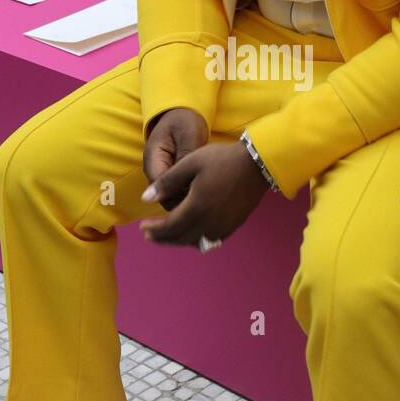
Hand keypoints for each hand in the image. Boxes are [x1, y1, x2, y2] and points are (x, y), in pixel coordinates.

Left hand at [139, 140, 268, 246]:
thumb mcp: (190, 163)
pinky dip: (196, 239)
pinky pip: (210, 239)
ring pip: (195, 241)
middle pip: (180, 238)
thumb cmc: (222, 159)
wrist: (257, 163)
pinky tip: (191, 231)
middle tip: (149, 235)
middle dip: (162, 238)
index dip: (154, 229)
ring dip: (178, 240)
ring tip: (168, 234)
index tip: (142, 227)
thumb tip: (146, 199)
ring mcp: (223, 226)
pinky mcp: (233, 225)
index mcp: (197, 207)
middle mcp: (210, 222)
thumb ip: (167, 182)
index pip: (169, 226)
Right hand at [142, 107, 207, 207]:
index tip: (202, 195)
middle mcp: (154, 171)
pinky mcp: (172, 177)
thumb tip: (188, 180)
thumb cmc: (185, 120)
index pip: (161, 189)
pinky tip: (209, 193)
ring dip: (189, 200)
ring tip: (212, 198)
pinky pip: (180, 193)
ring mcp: (162, 175)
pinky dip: (192, 195)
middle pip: (166, 198)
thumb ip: (186, 155)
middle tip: (210, 201)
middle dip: (185, 203)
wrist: (181, 112)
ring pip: (173, 198)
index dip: (179, 197)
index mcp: (153, 160)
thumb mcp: (188, 133)